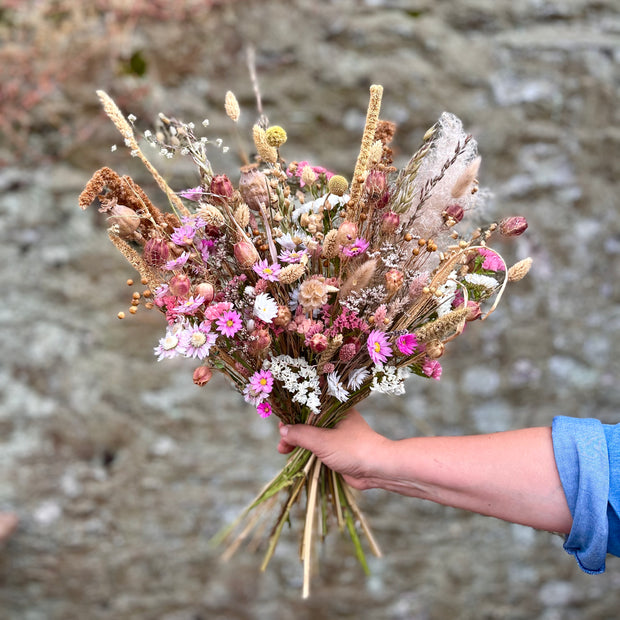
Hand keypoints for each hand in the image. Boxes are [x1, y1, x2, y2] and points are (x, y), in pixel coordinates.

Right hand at [277, 409, 391, 489]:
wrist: (378, 469)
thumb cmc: (353, 449)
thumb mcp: (323, 440)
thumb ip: (301, 435)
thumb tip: (283, 430)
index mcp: (335, 409)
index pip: (309, 407)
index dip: (293, 415)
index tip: (281, 424)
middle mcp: (336, 420)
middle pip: (308, 423)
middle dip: (293, 432)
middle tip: (281, 444)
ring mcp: (337, 436)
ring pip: (312, 437)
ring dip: (298, 444)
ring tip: (284, 451)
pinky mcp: (338, 451)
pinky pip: (318, 449)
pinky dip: (307, 453)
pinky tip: (296, 457)